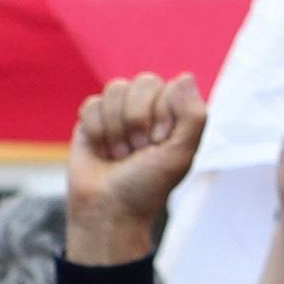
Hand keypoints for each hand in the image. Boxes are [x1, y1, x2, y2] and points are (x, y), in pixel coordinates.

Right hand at [65, 76, 210, 262]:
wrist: (108, 207)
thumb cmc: (148, 184)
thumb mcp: (181, 154)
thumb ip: (192, 116)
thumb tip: (186, 76)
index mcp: (176, 115)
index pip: (170, 87)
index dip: (163, 115)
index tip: (161, 143)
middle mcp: (149, 108)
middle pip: (143, 82)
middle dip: (139, 120)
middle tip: (140, 149)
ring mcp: (119, 111)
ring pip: (115, 89)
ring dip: (118, 128)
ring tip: (121, 153)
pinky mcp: (91, 119)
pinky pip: (91, 104)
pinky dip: (97, 131)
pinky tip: (102, 150)